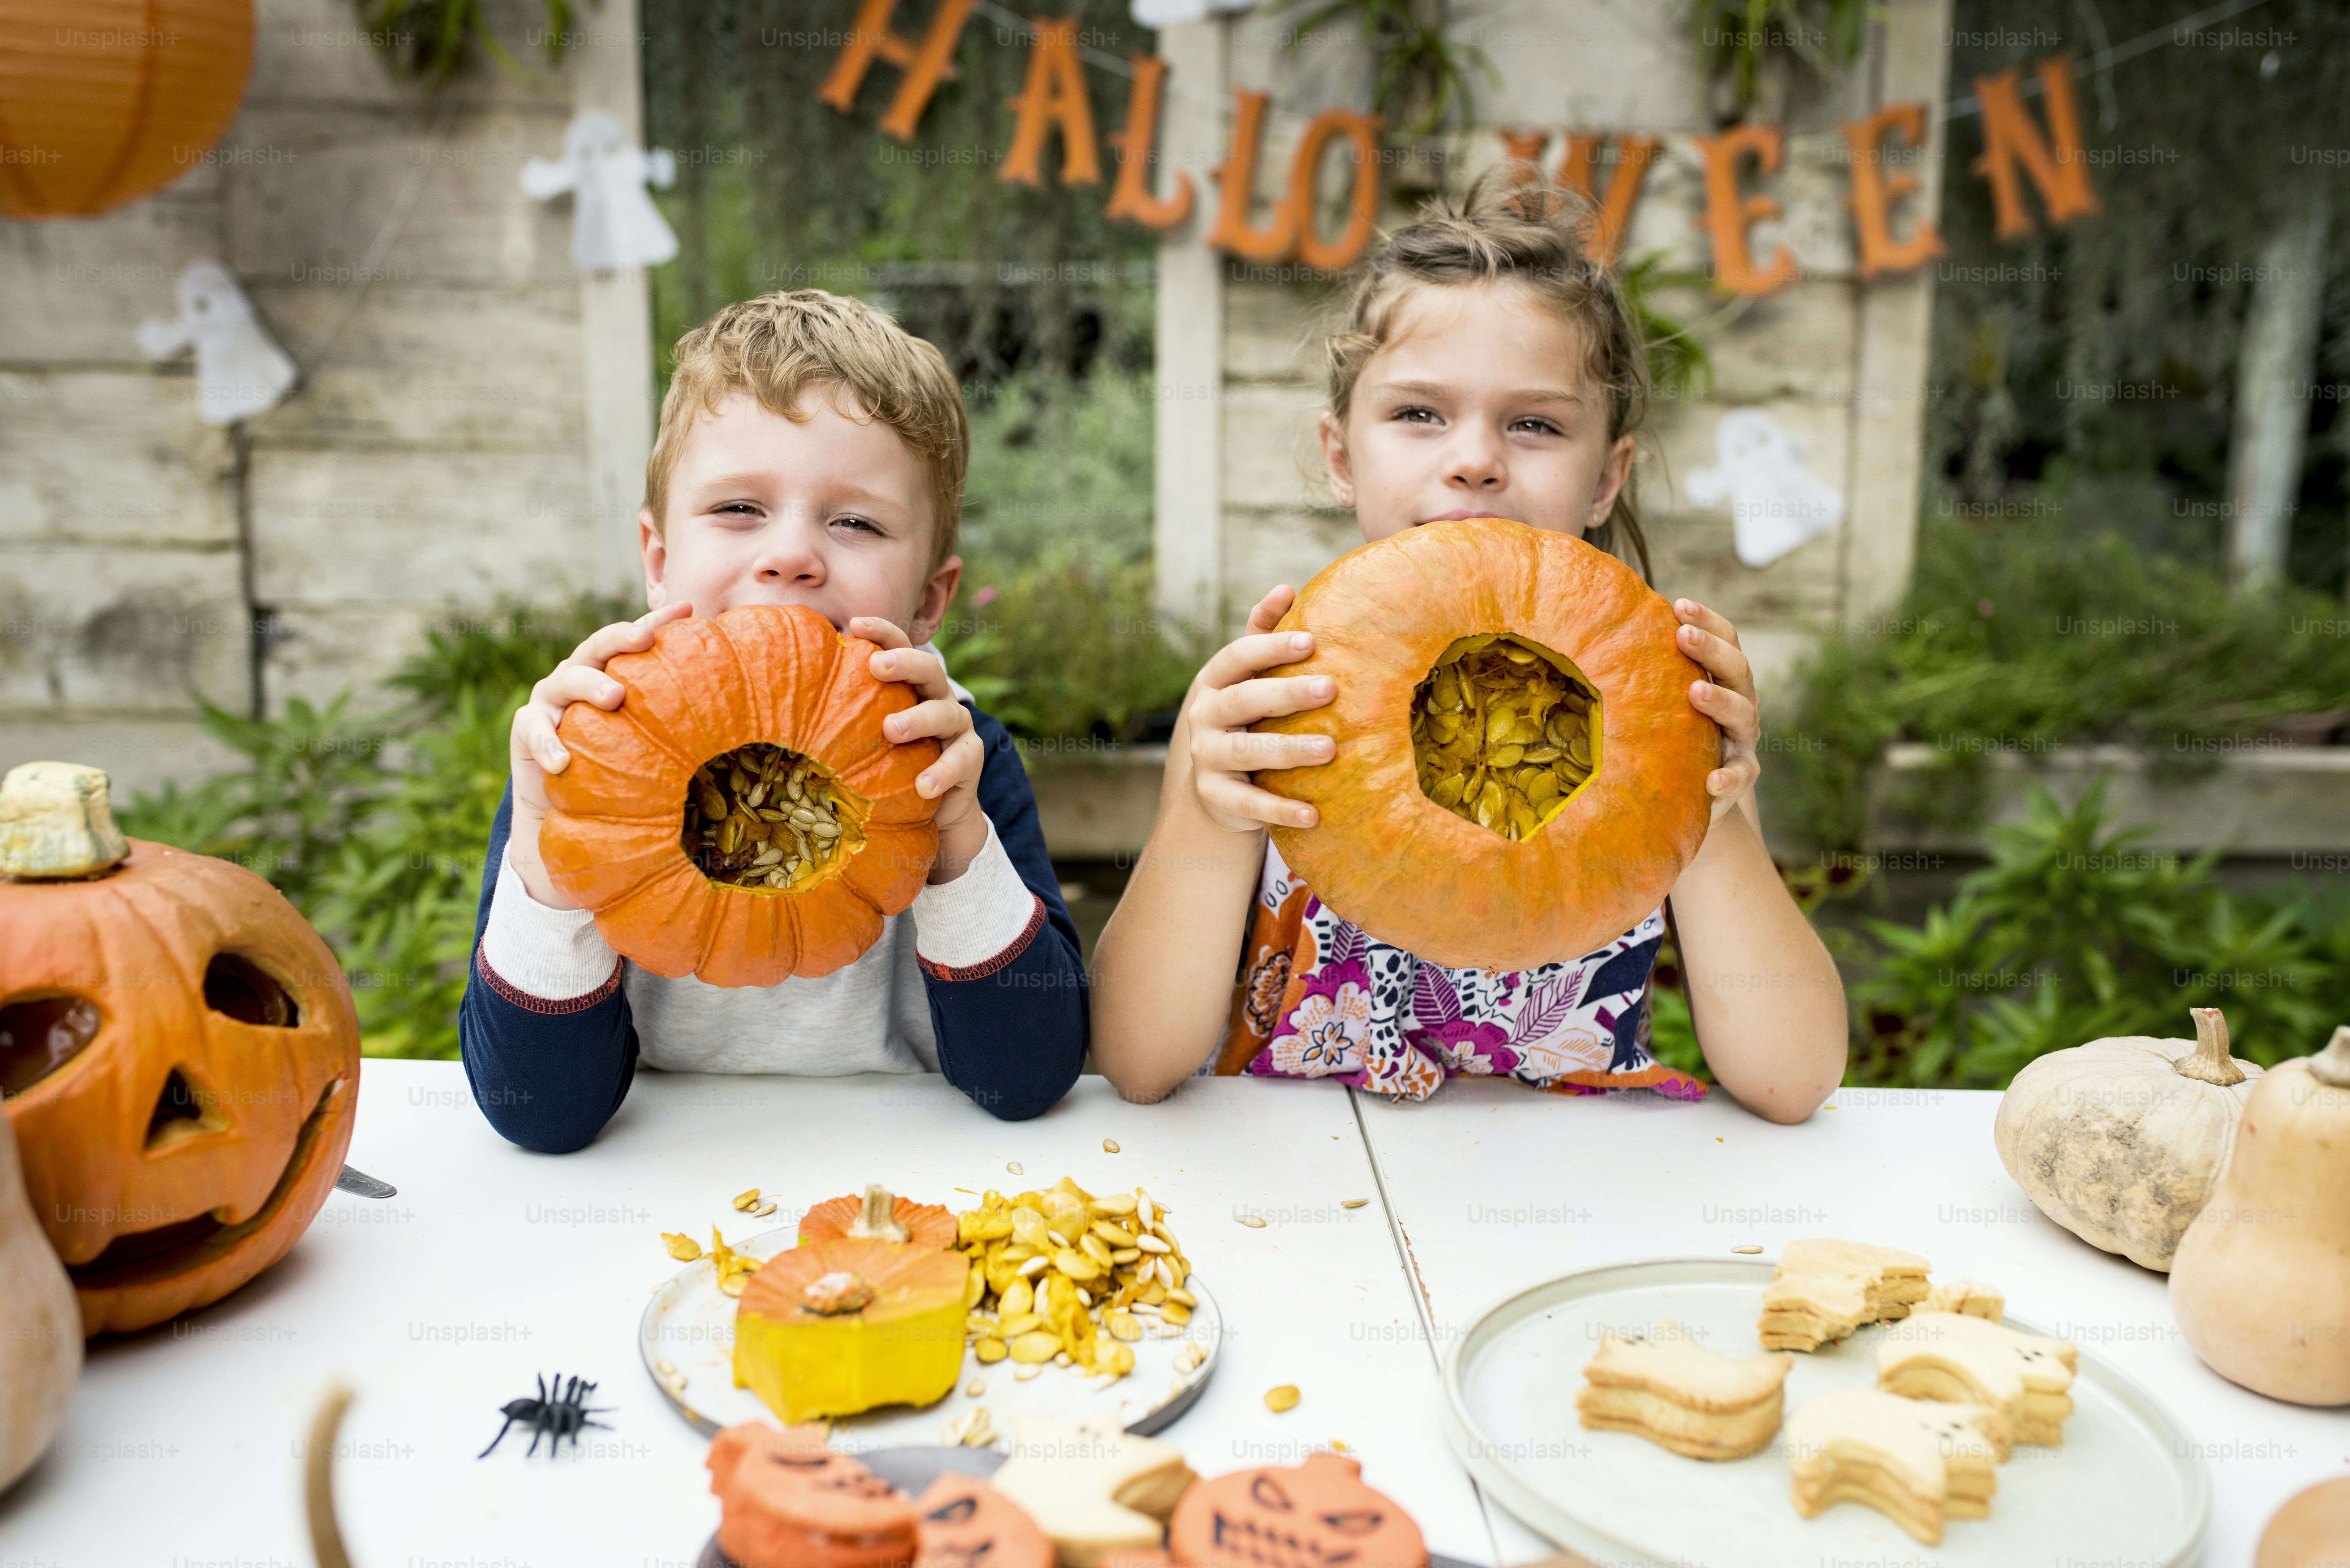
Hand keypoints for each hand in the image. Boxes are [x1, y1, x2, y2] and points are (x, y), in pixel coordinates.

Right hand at [506, 601, 693, 907]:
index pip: (637, 640)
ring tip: (614, 697)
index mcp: (615, 671)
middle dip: (623, 639)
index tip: (690, 609)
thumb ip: (688, 722)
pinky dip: (548, 743)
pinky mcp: (528, 731)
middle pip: (599, 646)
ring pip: (565, 680)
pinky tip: (563, 761)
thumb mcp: (659, 742)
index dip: (658, 622)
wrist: (570, 806)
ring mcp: (552, 702)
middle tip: (645, 640)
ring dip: (589, 685)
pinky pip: (533, 731)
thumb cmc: (626, 769)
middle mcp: (582, 677)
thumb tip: (759, 719)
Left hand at [849, 617, 987, 883]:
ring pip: (945, 713)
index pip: (899, 647)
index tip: (854, 624)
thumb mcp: (863, 736)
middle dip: (904, 663)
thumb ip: (839, 713)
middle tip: (875, 666)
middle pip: (929, 669)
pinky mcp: (970, 760)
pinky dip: (942, 772)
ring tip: (891, 730)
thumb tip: (777, 695)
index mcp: (910, 685)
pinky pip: (961, 761)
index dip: (882, 632)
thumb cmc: (889, 764)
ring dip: (918, 718)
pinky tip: (923, 785)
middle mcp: (936, 698)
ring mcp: (957, 728)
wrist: (936, 809)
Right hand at [1176, 585, 1336, 836]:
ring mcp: (1206, 757)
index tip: (1312, 640)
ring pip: (1246, 751)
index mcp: (1214, 681)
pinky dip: (1280, 809)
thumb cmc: (1245, 715)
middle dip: (1287, 693)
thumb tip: (1286, 586)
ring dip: (1289, 749)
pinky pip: (1249, 802)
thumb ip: (1262, 635)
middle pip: (1244, 700)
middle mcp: (1204, 716)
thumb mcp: (1248, 676)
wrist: (1215, 782)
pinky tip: (1313, 813)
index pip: (1238, 656)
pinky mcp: (1216, 796)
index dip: (1271, 646)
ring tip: (1330, 749)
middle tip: (1331, 688)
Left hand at [1673, 598, 1760, 823]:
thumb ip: (1652, 672)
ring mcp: (1743, 738)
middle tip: (1682, 636)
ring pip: (1742, 714)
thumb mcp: (1667, 699)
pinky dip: (1728, 778)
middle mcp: (1741, 701)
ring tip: (1696, 691)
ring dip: (1720, 701)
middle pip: (1736, 668)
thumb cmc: (1676, 729)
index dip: (1706, 620)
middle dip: (1710, 649)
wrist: (1700, 786)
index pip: (1725, 639)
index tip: (1679, 604)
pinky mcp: (1741, 775)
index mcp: (1725, 677)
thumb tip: (1594, 631)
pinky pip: (1740, 776)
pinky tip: (1711, 783)